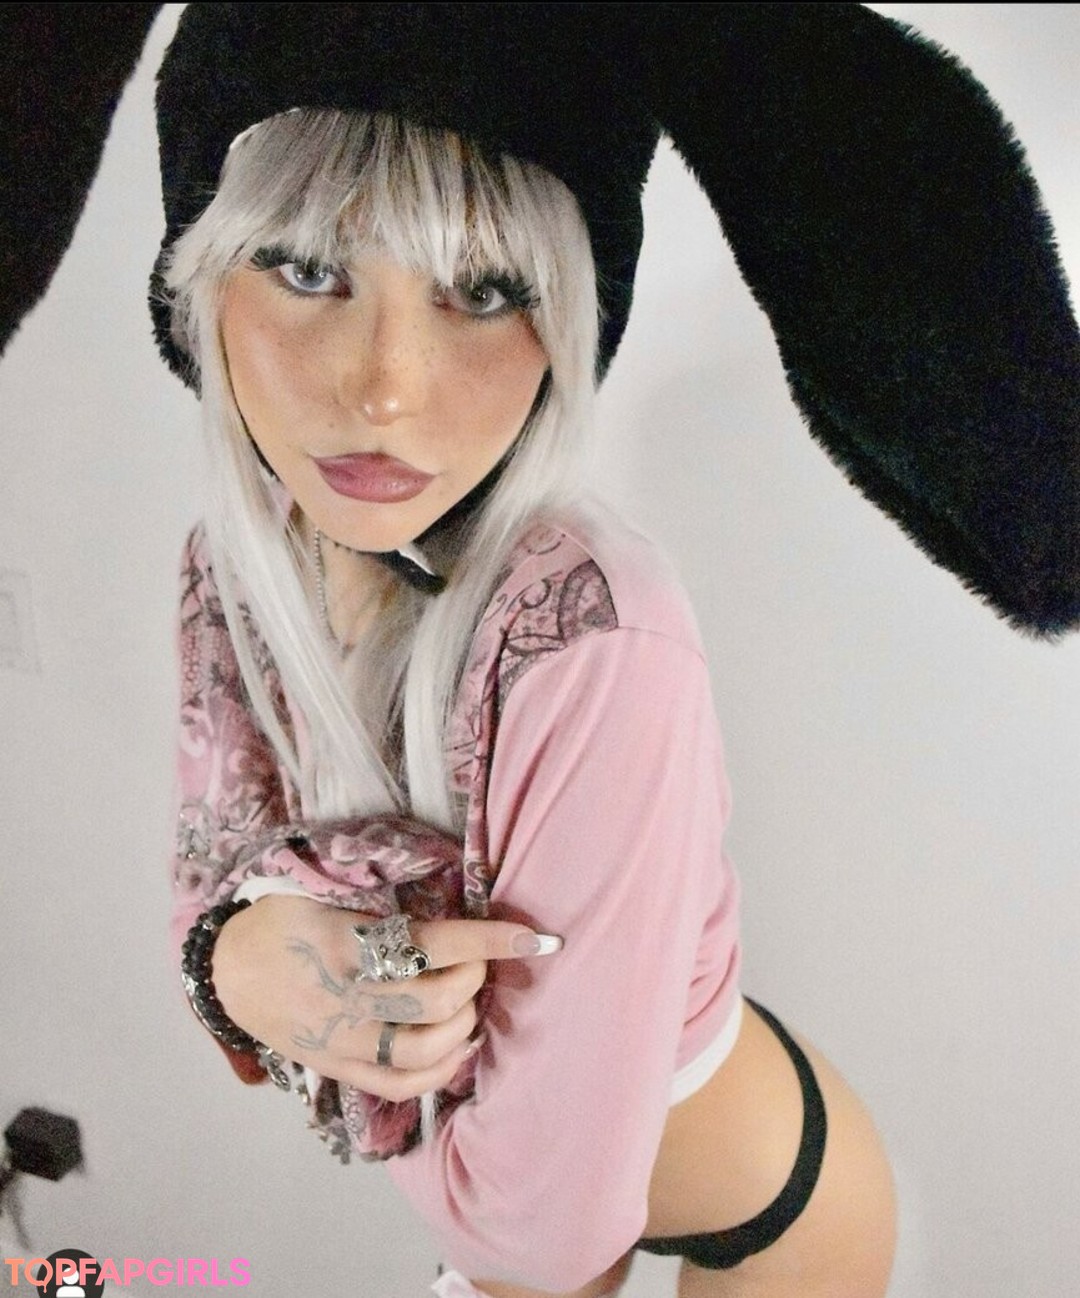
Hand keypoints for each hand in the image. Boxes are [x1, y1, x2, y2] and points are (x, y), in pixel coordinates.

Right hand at [211, 895, 559, 1099]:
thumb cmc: (281, 919)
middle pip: (436, 1000)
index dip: (488, 940)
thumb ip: (380, 897)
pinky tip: (463, 1045)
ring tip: (474, 1000)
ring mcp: (340, 1041)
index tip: (535, 937)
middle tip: (482, 959)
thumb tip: (450, 897)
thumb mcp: (321, 890)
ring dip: (464, 1025)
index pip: (432, 944)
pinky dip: (441, 1071)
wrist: (225, 970)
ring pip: (423, 1051)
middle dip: (475, 978)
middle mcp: (344, 998)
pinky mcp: (336, 1067)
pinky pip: (398, 1085)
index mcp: (344, 945)